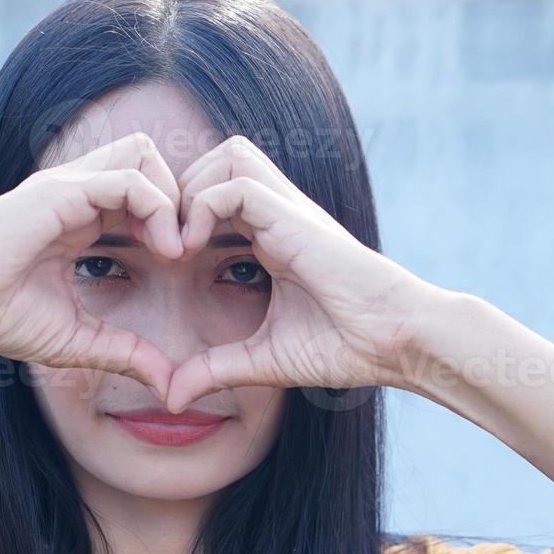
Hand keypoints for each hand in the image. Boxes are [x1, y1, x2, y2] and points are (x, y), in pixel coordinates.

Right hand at [0, 132, 185, 400]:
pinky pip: (128, 178)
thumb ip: (125, 353)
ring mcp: (67, 186)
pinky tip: (163, 251)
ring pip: (143, 153)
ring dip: (171, 196)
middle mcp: (76, 192)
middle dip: (180, 196)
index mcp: (80, 217)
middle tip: (186, 250)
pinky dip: (157, 207)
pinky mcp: (60, 192)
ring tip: (175, 249)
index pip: (142, 188)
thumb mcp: (76, 340)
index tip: (181, 265)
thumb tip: (169, 384)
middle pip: (149, 157)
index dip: (171, 218)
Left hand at [164, 135, 446, 411]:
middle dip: (179, 190)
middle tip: (159, 242)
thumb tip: (170, 397)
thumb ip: (214, 369)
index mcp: (272, 237)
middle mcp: (279, 214)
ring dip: (192, 190)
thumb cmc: (345, 347)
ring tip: (177, 243)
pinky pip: (236, 184)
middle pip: (217, 159)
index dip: (181, 213)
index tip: (158, 258)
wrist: (396, 341)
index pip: (217, 192)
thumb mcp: (262, 360)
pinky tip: (192, 250)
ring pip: (227, 156)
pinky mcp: (294, 218)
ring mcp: (288, 211)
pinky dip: (204, 207)